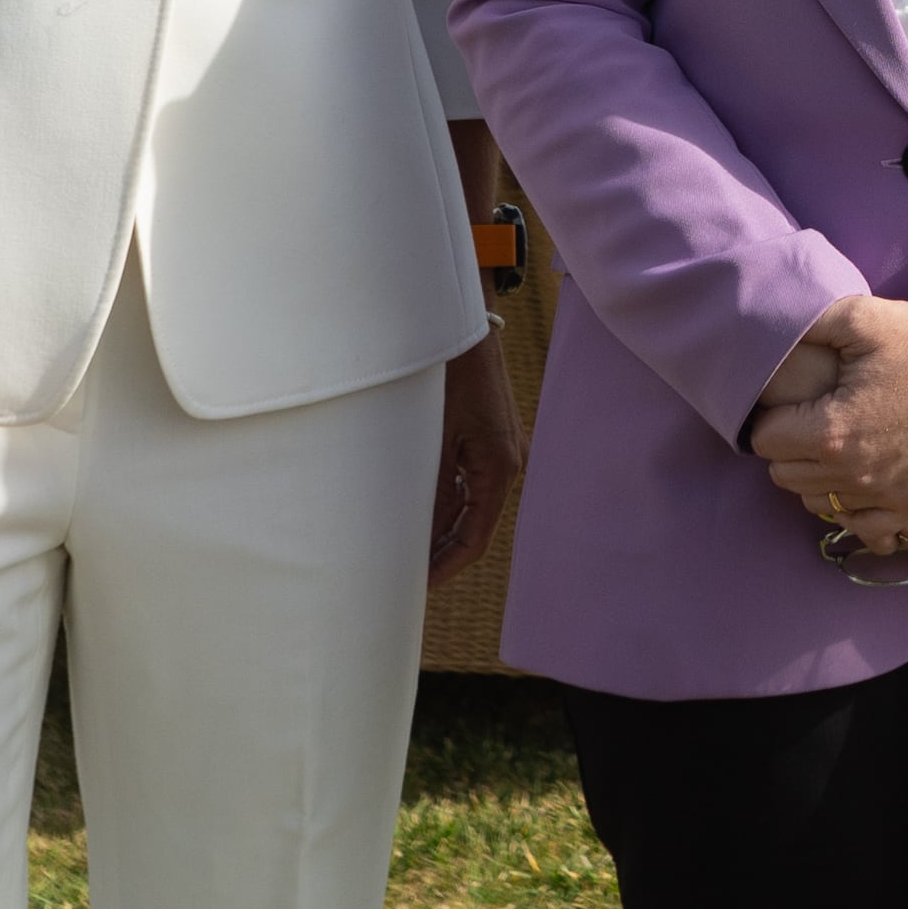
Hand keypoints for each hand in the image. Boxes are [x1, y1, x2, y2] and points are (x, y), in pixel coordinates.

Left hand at [428, 329, 528, 583]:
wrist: (456, 320)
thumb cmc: (447, 372)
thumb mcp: (434, 436)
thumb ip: (432, 490)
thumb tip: (420, 540)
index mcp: (500, 467)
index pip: (476, 538)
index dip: (446, 566)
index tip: (416, 588)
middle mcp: (506, 462)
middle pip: (473, 524)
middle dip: (440, 551)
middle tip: (403, 575)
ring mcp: (497, 448)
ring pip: (468, 503)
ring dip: (439, 525)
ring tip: (401, 546)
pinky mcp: (485, 435)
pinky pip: (466, 480)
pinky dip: (443, 499)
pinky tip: (414, 507)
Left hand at [747, 296, 907, 525]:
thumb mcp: (862, 317)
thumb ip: (807, 325)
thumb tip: (768, 333)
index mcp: (833, 433)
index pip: (764, 440)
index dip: (772, 414)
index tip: (793, 396)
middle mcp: (856, 477)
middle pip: (785, 477)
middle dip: (789, 446)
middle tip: (811, 415)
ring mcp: (888, 499)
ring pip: (819, 505)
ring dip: (818, 478)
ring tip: (837, 441)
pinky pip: (863, 528)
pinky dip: (854, 507)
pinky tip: (863, 474)